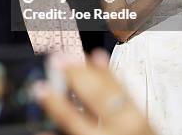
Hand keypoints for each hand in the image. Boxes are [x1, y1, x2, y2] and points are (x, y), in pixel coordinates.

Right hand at [34, 49, 155, 134]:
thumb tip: (40, 132)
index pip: (72, 119)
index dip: (55, 102)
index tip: (40, 87)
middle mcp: (118, 128)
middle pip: (94, 97)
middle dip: (74, 75)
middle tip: (56, 59)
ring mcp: (132, 118)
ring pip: (109, 88)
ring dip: (88, 68)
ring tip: (71, 55)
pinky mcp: (140, 113)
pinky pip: (124, 88)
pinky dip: (109, 72)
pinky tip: (98, 57)